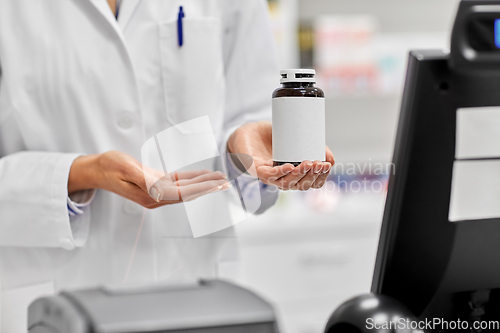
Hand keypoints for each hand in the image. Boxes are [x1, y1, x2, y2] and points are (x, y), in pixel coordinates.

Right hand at [68, 151, 229, 208]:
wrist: (96, 169)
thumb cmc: (109, 166)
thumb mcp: (125, 168)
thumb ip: (145, 179)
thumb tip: (162, 190)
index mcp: (151, 195)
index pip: (183, 193)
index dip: (202, 189)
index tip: (217, 185)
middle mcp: (156, 197)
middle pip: (188, 194)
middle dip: (208, 188)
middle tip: (226, 183)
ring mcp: (156, 193)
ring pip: (185, 189)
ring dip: (202, 184)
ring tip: (219, 180)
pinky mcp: (155, 185)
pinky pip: (177, 183)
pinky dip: (191, 180)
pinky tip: (201, 176)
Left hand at [227, 121, 334, 190]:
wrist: (249, 131)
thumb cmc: (272, 137)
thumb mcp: (296, 139)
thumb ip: (313, 146)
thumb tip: (331, 159)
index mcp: (294, 174)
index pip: (311, 183)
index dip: (320, 177)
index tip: (328, 165)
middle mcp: (283, 178)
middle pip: (301, 185)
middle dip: (312, 175)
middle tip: (320, 163)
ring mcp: (269, 176)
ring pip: (287, 183)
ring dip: (300, 175)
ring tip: (309, 163)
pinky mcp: (257, 170)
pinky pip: (269, 176)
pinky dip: (281, 173)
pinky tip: (289, 166)